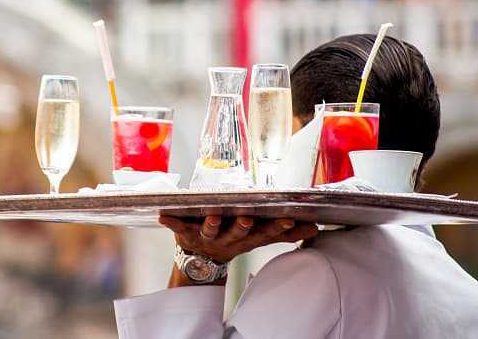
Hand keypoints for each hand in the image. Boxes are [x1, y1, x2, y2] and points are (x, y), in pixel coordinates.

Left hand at [158, 207, 318, 263]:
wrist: (201, 262)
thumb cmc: (234, 240)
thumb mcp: (259, 238)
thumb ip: (285, 233)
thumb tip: (315, 228)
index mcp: (246, 238)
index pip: (265, 233)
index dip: (276, 228)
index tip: (288, 220)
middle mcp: (228, 239)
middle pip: (237, 233)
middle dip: (243, 226)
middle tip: (247, 218)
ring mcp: (206, 237)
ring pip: (210, 230)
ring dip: (212, 224)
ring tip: (213, 216)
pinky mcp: (186, 233)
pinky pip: (177, 227)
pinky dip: (170, 222)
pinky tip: (163, 215)